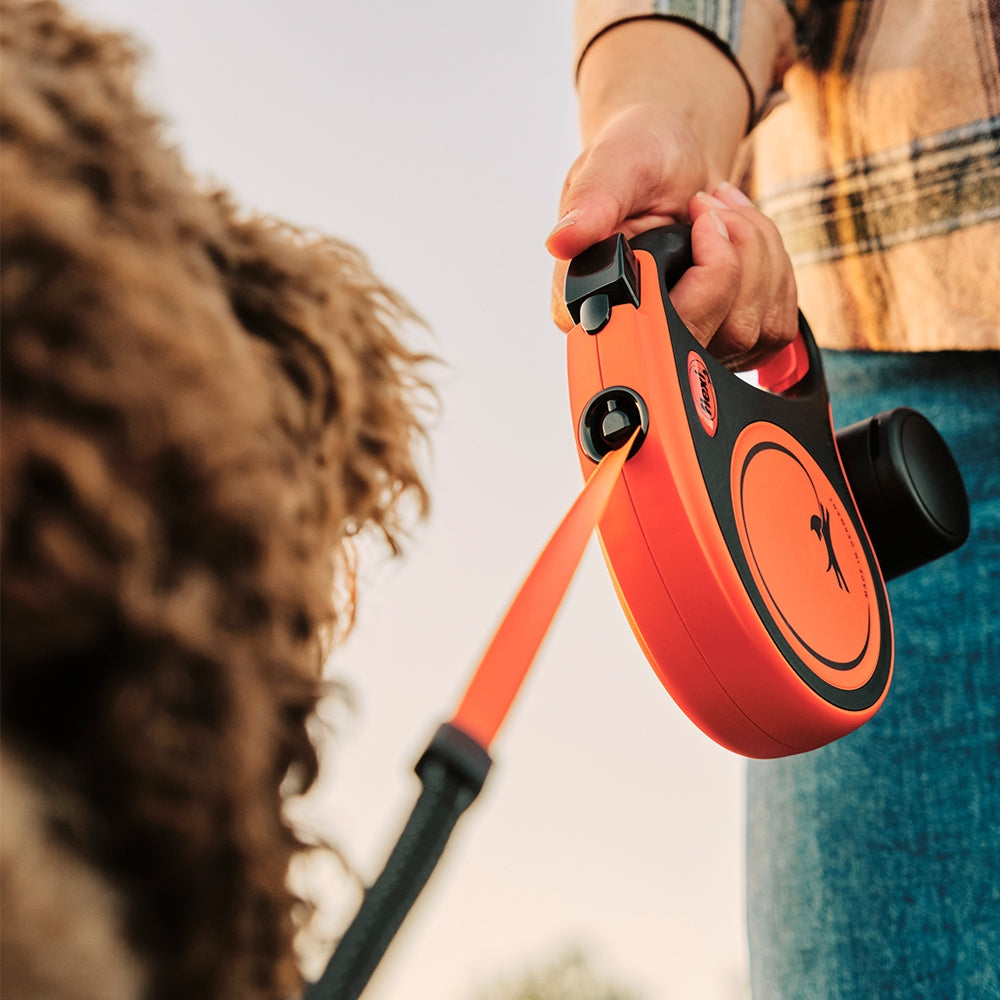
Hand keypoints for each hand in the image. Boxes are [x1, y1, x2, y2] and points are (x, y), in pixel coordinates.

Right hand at [547, 105, 797, 368]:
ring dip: (758, 254)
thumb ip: (591, 204)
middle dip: (739, 258)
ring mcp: (684, 344)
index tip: (699, 217)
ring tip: (724, 211)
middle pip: (715, 337)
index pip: (654, 331)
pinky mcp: (724, 340)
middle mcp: (636, 335)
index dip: (698, 280)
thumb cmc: (637, 159)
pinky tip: (742, 238)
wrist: (670, 162)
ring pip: (752, 331)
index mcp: (595, 303)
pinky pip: (773, 326)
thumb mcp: (611, 165)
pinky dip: (774, 269)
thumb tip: (561, 243)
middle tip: (711, 204)